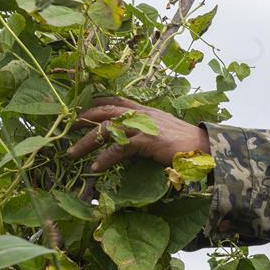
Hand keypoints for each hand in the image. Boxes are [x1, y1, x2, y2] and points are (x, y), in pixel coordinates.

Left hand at [66, 96, 210, 170]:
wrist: (205, 146)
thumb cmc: (186, 143)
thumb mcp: (162, 132)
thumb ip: (146, 133)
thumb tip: (131, 145)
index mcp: (145, 110)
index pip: (115, 101)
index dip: (96, 103)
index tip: (80, 109)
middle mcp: (141, 114)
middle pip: (104, 111)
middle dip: (82, 118)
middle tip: (65, 128)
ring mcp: (143, 126)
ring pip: (107, 129)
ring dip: (86, 142)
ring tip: (71, 153)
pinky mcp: (147, 140)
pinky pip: (120, 148)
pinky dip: (105, 158)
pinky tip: (96, 168)